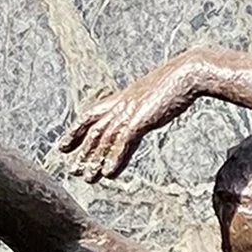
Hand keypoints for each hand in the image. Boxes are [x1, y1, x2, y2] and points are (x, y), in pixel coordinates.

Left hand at [57, 58, 199, 177]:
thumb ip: (145, 105)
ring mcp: (129, 110)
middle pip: (94, 130)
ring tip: (88, 178)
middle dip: (82, 152)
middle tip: (72, 170)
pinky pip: (123, 142)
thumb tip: (145, 112)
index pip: (91, 115)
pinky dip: (115, 158)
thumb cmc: (178, 82)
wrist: (189, 73)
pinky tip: (109, 174)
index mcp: (123, 97)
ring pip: (105, 139)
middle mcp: (121, 104)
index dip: (75, 131)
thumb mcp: (155, 94)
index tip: (63, 146)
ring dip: (95, 160)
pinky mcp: (141, 119)